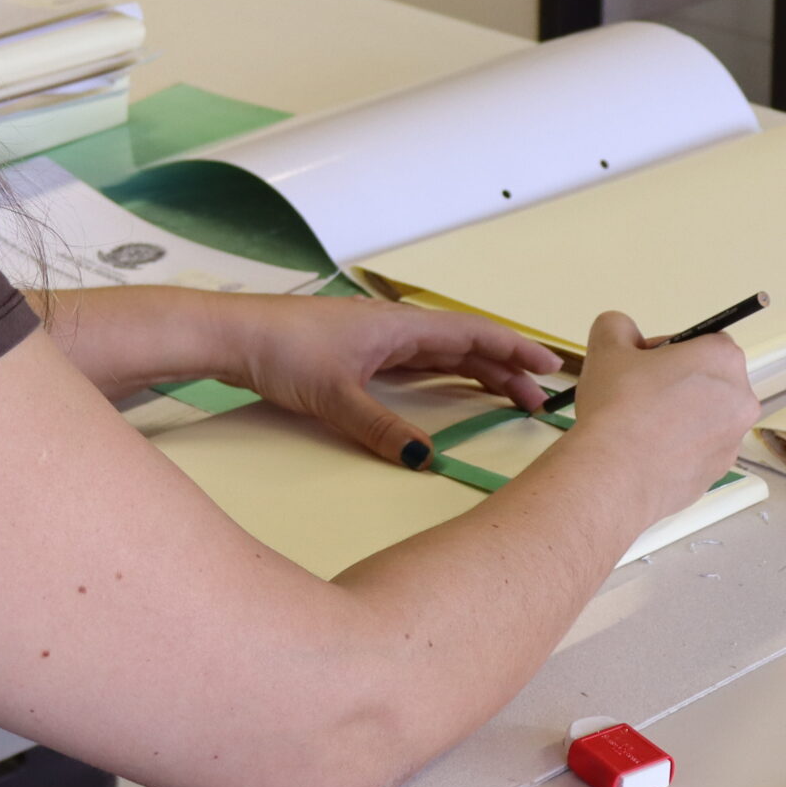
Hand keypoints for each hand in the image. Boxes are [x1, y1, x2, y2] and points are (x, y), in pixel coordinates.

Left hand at [228, 296, 560, 466]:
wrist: (234, 335)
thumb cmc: (281, 350)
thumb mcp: (335, 397)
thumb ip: (382, 428)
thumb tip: (424, 459)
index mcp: (400, 327)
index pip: (474, 335)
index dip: (516, 350)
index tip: (551, 366)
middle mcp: (396, 328)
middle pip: (465, 346)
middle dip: (506, 370)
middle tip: (538, 400)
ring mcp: (378, 339)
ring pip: (443, 354)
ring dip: (478, 373)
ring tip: (509, 397)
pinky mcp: (360, 352)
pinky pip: (419, 362)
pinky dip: (445, 375)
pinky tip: (453, 389)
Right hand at [555, 310, 759, 517]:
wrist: (614, 476)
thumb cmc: (618, 408)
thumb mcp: (608, 347)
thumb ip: (618, 326)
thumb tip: (625, 333)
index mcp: (723, 359)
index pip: (703, 341)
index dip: (670, 349)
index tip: (643, 363)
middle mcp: (740, 399)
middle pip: (709, 381)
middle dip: (677, 384)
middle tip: (638, 394)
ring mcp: (732, 441)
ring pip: (705, 419)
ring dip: (678, 417)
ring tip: (637, 427)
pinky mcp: (718, 474)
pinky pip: (698, 452)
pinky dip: (677, 449)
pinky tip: (644, 452)